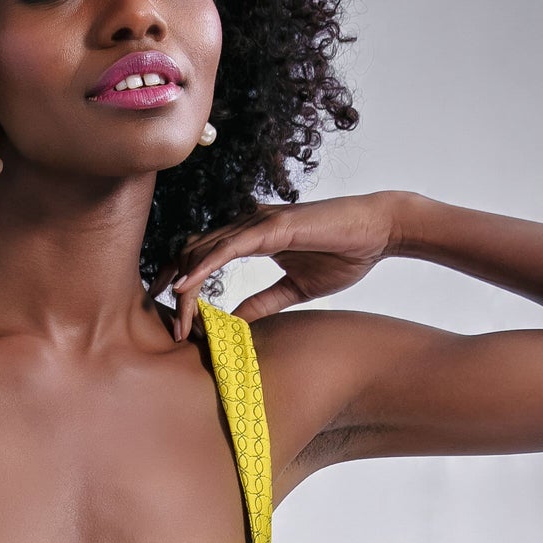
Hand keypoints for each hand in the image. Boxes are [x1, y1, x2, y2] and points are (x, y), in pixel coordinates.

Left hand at [153, 190, 409, 340]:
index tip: (172, 311)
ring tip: (167, 308)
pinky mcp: (271, 226)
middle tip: (163, 320)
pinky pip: (228, 246)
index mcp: (252, 238)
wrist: (379, 231)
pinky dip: (203, 265)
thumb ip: (263, 301)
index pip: (204, 257)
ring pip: (205, 249)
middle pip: (195, 252)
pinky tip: (186, 283)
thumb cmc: (344, 253)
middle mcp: (248, 225)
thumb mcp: (295, 288)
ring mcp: (258, 222)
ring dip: (184, 280)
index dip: (183, 281)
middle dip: (175, 285)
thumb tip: (235, 320)